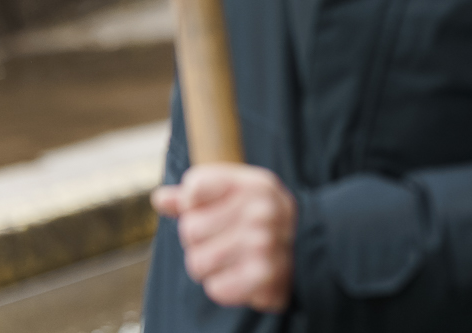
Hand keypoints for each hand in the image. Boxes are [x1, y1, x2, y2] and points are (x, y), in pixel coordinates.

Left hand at [152, 164, 297, 310]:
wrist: (312, 250)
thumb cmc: (262, 220)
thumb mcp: (237, 196)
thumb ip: (197, 197)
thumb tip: (159, 198)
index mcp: (255, 183)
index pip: (194, 187)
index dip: (193, 204)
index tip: (211, 209)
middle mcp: (262, 209)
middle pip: (189, 229)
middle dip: (199, 241)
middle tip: (225, 239)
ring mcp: (264, 242)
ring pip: (197, 262)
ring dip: (209, 267)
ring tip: (232, 259)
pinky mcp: (263, 275)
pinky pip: (215, 288)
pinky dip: (223, 287)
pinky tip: (241, 275)